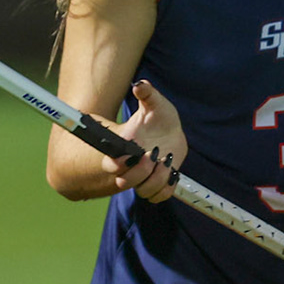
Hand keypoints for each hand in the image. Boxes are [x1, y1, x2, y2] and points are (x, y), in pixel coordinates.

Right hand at [100, 80, 187, 202]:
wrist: (168, 131)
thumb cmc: (158, 117)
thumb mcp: (154, 103)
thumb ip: (147, 94)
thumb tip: (140, 86)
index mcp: (123, 149)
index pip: (110, 165)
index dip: (118, 165)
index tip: (133, 154)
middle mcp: (130, 167)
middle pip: (124, 182)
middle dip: (141, 171)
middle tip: (154, 154)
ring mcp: (144, 178)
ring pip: (143, 191)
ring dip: (156, 180)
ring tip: (167, 162)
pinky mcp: (159, 184)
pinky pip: (159, 197)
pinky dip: (166, 189)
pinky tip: (173, 173)